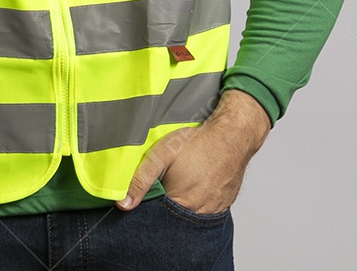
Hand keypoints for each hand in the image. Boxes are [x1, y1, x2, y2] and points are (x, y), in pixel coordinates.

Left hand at [116, 90, 270, 214]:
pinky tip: (195, 184)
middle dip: (165, 206)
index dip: (149, 208)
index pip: (157, 218)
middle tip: (165, 184)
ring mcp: (213, 211)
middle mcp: (199, 213)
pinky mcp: (222, 206)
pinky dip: (196, 202)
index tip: (147, 196)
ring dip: (181, 204)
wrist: (232, 136)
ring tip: (180, 182)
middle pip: (174, 219)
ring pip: (190, 216)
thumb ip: (142, 179)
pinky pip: (205, 211)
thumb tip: (124, 204)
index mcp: (181, 203)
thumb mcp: (162, 154)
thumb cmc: (198, 142)